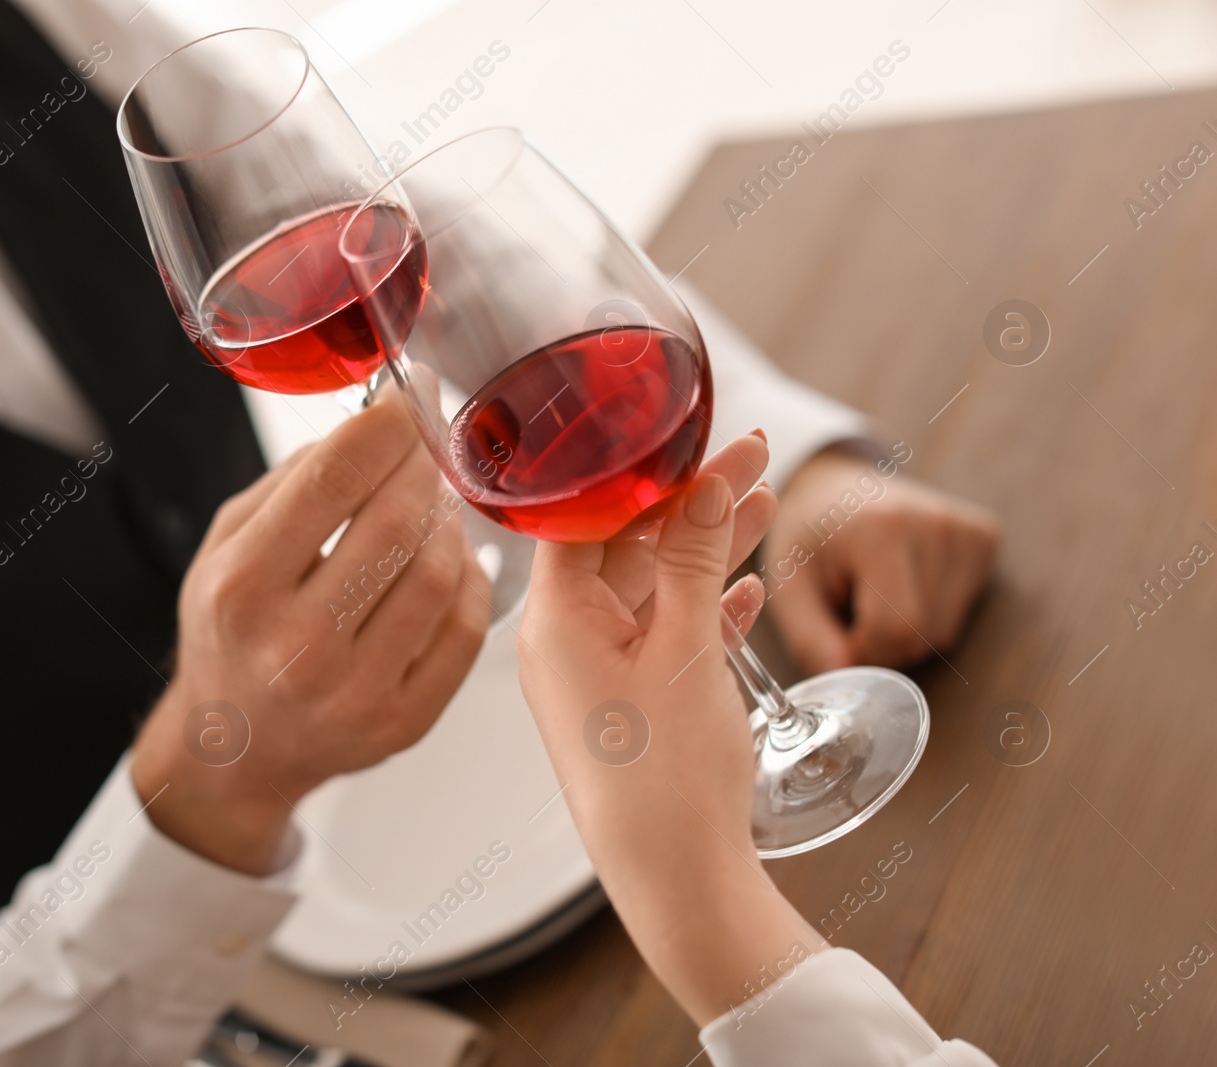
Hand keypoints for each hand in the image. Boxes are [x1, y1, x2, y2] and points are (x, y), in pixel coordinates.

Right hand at [131, 396, 490, 875]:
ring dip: (446, 519)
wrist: (235, 747)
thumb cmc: (232, 632)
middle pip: (394, 523)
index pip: (332, 481)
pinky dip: (467, 578)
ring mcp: (354, 694)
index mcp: (242, 588)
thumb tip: (375, 422)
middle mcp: (296, 647)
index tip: (407, 393)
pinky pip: (465, 629)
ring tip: (432, 502)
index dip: (384, 424)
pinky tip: (446, 558)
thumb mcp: (225, 545)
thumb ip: (293, 479)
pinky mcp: (403, 724)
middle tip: (426, 444)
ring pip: (437, 573)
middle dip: (421, 464)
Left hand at [519, 433, 821, 1025]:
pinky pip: (669, 639)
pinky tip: (748, 588)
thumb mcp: (683, 647)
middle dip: (689, 500)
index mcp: (553, 620)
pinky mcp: (633, 710)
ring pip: (655, 590)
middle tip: (749, 454)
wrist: (678, 885)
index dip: (638, 468)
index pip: (585, 515)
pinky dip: (707, 609)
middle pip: (625, 546)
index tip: (688, 430)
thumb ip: (690, 555)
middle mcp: (566, 642)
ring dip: (709, 548)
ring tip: (764, 499)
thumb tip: (702, 479)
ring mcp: (599, 677)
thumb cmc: (664, 776)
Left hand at [763, 446, 1000, 673]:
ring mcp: (967, 529)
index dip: (863, 649)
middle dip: (883, 644)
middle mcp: (936, 524)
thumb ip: (810, 639)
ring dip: (907, 631)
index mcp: (882, 530)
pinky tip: (905, 581)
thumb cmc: (808, 539)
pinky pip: (963, 612)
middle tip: (853, 608)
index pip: (895, 630)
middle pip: (923, 636)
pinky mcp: (984, 537)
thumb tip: (843, 677)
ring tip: (876, 591)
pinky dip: (931, 612)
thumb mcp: (789, 586)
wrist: (833, 485)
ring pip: (945, 633)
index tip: (837, 631)